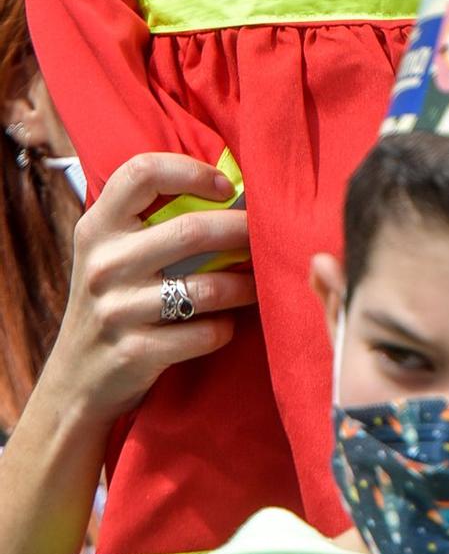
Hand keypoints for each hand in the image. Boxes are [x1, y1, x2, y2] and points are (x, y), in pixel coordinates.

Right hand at [38, 154, 256, 426]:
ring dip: (246, 285)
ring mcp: (116, 311)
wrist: (76, 382)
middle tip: (268, 235)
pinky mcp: (136, 353)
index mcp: (97, 227)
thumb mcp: (112, 252)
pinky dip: (227, 327)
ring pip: (207, 288)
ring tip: (259, 282)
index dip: (191, 170)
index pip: (142, 172)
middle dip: (243, 231)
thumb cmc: (112, 302)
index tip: (227, 187)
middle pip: (191, 231)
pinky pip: (205, 333)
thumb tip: (234, 187)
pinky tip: (229, 323)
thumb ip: (150, 219)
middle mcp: (102, 265)